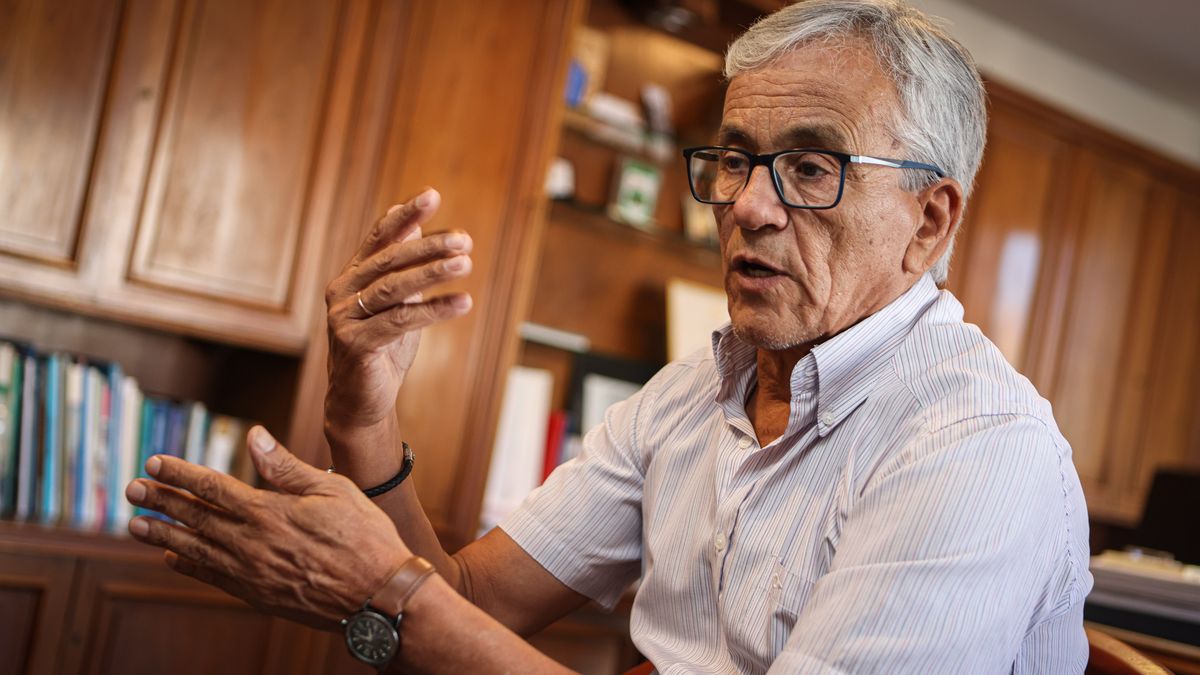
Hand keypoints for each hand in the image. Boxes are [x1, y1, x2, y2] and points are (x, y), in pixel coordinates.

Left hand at [124, 426, 409, 628]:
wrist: (377, 597)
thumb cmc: (364, 537)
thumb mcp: (333, 489)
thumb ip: (287, 467)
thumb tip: (255, 437)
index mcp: (268, 511)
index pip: (211, 487)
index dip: (179, 474)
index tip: (153, 463)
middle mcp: (251, 542)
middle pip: (194, 518)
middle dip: (160, 501)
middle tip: (132, 490)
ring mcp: (251, 572)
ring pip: (195, 549)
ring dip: (163, 535)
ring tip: (136, 524)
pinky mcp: (258, 595)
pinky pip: (213, 578)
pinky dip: (189, 566)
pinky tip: (173, 557)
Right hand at [323, 187, 473, 429]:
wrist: (362, 400)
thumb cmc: (383, 347)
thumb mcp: (397, 302)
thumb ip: (402, 266)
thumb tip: (416, 224)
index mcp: (353, 276)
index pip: (380, 237)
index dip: (405, 215)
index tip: (432, 194)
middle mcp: (342, 291)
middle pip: (390, 260)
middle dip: (429, 246)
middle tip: (464, 239)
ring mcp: (343, 317)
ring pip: (394, 288)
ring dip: (433, 274)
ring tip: (466, 264)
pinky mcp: (354, 343)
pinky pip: (400, 321)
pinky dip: (433, 310)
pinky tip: (462, 303)